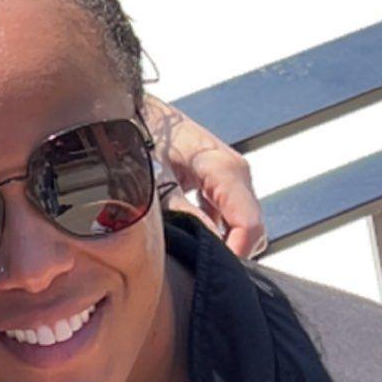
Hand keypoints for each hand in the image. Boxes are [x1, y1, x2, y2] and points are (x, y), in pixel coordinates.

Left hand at [144, 96, 264, 260]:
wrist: (130, 108)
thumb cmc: (142, 136)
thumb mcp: (157, 178)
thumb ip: (183, 212)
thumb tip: (208, 246)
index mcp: (225, 168)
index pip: (249, 223)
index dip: (235, 254)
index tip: (211, 273)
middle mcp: (235, 171)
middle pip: (251, 228)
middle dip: (231, 252)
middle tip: (195, 268)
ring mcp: (229, 176)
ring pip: (242, 224)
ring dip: (223, 243)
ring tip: (189, 254)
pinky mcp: (218, 182)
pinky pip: (229, 216)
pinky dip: (216, 232)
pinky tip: (188, 237)